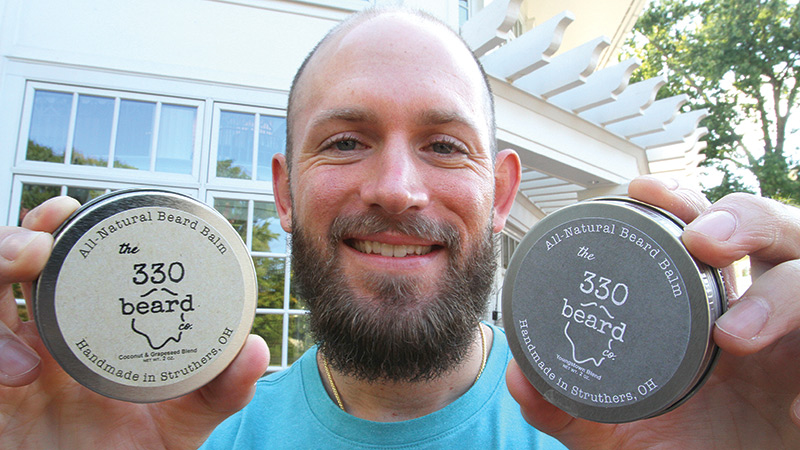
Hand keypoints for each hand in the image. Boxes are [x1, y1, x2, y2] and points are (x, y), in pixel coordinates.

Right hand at [0, 197, 268, 448]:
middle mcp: (43, 337)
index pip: (77, 266)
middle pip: (16, 263)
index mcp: (90, 331)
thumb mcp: (185, 422)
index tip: (93, 206)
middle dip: (28, 229)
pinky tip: (22, 373)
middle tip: (56, 218)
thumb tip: (259, 350)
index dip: (77, 231)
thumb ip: (221, 389)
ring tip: (30, 258)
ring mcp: (8, 360)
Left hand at [507, 176, 799, 448]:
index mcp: (713, 312)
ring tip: (735, 332)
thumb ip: (565, 404)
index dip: (687, 203)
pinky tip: (776, 383)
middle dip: (744, 217)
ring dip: (783, 289)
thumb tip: (518, 374)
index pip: (713, 232)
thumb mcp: (615, 433)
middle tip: (704, 240)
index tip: (646, 191)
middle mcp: (767, 314)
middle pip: (778, 229)